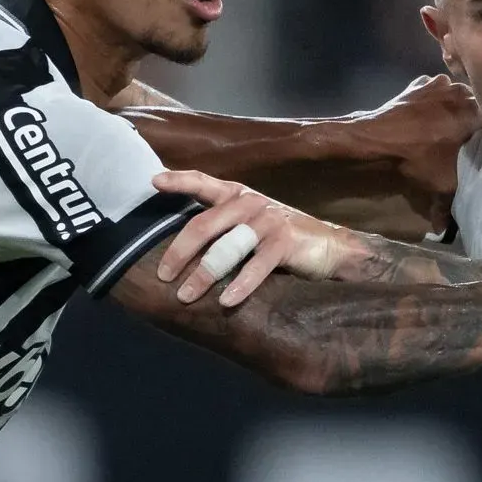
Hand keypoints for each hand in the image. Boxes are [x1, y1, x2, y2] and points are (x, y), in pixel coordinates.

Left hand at [152, 170, 350, 304]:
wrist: (328, 247)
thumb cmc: (279, 238)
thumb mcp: (247, 225)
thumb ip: (220, 227)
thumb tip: (178, 251)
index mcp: (236, 195)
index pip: (202, 182)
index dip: (178, 180)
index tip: (153, 182)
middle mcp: (249, 202)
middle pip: (204, 225)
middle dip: (180, 252)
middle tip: (164, 276)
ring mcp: (267, 220)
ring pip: (226, 248)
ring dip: (204, 274)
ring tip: (187, 296)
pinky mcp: (285, 240)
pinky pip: (256, 266)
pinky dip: (241, 285)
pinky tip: (226, 301)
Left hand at [344, 75, 476, 219]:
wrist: (374, 140)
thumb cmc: (416, 159)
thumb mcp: (442, 185)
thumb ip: (450, 206)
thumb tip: (444, 229)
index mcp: (476, 111)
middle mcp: (462, 91)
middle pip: (477, 106)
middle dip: (474, 121)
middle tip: (468, 139)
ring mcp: (438, 83)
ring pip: (456, 96)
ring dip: (454, 109)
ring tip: (448, 127)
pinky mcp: (418, 85)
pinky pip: (434, 92)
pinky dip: (433, 102)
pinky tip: (428, 117)